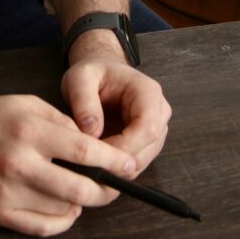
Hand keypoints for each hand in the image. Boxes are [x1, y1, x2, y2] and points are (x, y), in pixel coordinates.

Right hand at [0, 93, 139, 237]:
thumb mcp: (23, 103)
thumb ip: (60, 120)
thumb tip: (91, 143)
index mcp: (29, 130)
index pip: (84, 151)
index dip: (113, 162)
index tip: (130, 166)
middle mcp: (20, 162)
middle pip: (80, 188)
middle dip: (106, 190)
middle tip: (115, 186)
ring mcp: (8, 192)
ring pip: (64, 209)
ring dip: (81, 203)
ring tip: (84, 192)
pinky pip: (42, 228)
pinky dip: (62, 222)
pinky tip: (66, 209)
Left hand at [60, 51, 170, 174]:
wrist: (101, 72)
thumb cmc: (93, 73)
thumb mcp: (80, 78)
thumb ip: (84, 100)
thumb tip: (92, 132)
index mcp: (148, 92)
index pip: (147, 129)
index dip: (123, 146)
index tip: (96, 152)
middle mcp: (159, 112)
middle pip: (146, 150)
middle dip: (117, 159)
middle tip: (88, 159)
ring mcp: (157, 129)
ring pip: (141, 161)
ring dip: (116, 164)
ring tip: (91, 155)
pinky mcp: (148, 142)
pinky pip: (135, 163)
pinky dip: (116, 165)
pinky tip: (98, 157)